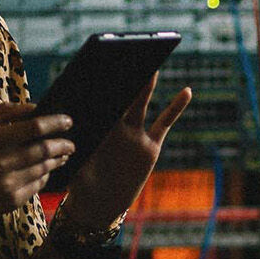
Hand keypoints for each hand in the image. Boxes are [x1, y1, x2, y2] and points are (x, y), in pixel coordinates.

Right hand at [0, 103, 75, 226]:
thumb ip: (3, 115)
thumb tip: (34, 107)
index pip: (31, 128)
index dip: (54, 122)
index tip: (67, 120)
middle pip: (43, 149)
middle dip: (62, 144)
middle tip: (71, 142)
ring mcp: (7, 184)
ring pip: (44, 167)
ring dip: (57, 159)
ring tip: (62, 154)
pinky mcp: (12, 201)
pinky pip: (38, 184)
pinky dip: (45, 175)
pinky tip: (45, 170)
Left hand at [56, 76, 191, 229]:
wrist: (99, 206)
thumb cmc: (80, 184)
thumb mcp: (76, 163)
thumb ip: (78, 144)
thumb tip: (73, 122)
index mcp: (95, 126)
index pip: (99, 99)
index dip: (100, 82)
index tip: (100, 62)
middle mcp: (115, 126)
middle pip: (121, 96)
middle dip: (123, 77)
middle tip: (127, 52)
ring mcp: (134, 135)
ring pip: (140, 104)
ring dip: (146, 86)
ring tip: (152, 65)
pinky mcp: (150, 147)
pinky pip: (164, 124)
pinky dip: (175, 108)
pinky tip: (186, 91)